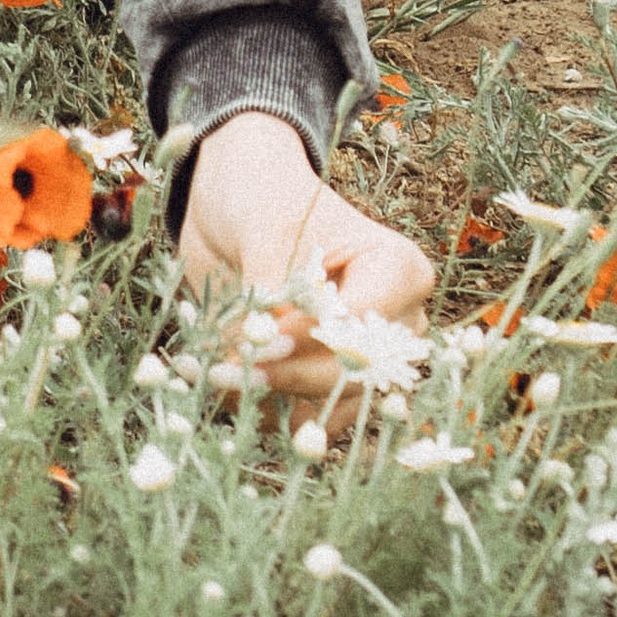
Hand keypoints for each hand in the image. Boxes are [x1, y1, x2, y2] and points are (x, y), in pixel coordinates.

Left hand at [179, 108, 435, 429]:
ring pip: (334, 405)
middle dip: (292, 377)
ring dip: (276, 401)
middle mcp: (393, 324)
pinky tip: (227, 387)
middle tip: (232, 371)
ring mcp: (363, 358)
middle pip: (356, 373)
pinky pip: (307, 417)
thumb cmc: (261, 199)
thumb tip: (262, 342)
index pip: (366, 323)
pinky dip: (267, 410)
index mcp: (396, 270)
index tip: (265, 338)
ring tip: (220, 377)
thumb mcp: (261, 228)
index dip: (315, 337)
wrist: (236, 205)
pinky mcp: (326, 382)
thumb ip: (269, 288)